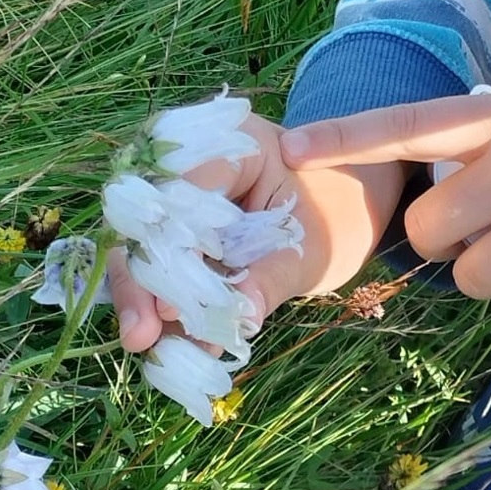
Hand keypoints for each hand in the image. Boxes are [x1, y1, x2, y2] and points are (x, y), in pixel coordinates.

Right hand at [109, 113, 407, 351]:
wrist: (351, 204)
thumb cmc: (339, 211)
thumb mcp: (314, 247)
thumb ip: (273, 277)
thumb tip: (237, 316)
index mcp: (233, 141)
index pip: (180, 186)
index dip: (167, 245)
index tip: (166, 304)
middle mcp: (193, 158)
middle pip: (146, 215)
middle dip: (139, 279)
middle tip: (139, 336)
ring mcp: (180, 193)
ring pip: (143, 245)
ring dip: (143, 298)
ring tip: (149, 348)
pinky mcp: (179, 228)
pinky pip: (160, 266)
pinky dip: (165, 305)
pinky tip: (168, 348)